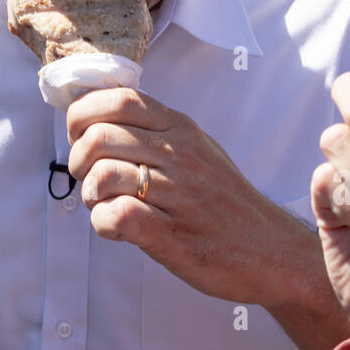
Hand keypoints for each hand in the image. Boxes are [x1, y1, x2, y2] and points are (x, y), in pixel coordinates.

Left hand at [66, 87, 312, 309]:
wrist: (272, 251)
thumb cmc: (225, 200)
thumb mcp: (199, 148)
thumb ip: (156, 129)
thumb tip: (101, 111)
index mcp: (182, 129)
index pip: (119, 99)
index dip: (83, 114)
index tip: (79, 135)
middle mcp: (180, 156)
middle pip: (99, 137)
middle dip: (77, 160)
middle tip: (86, 177)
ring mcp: (178, 195)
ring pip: (103, 175)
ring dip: (89, 193)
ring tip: (102, 204)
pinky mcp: (172, 236)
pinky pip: (117, 216)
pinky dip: (103, 222)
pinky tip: (115, 227)